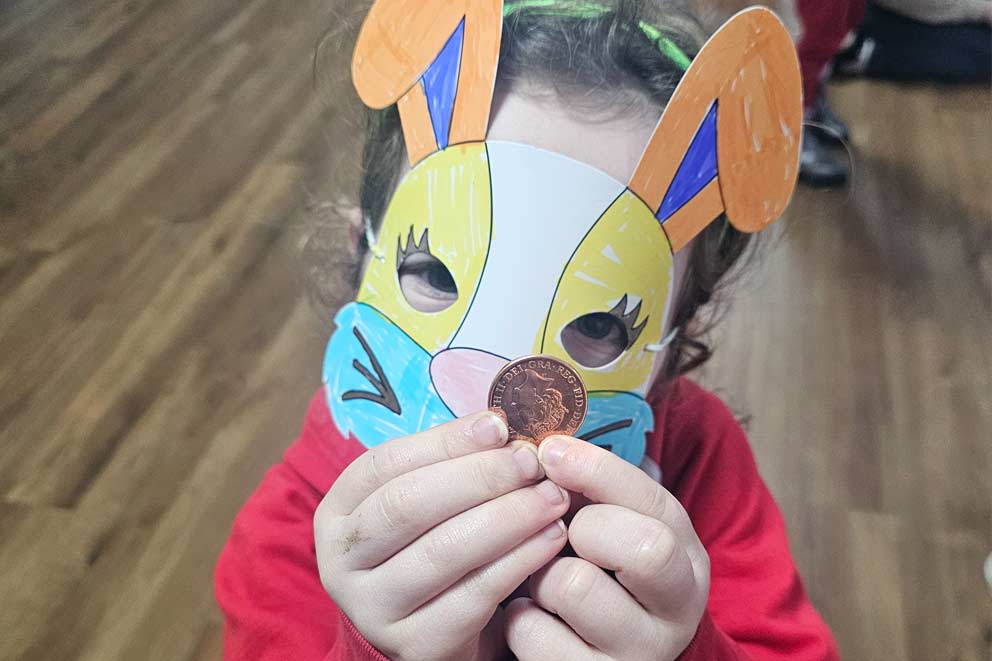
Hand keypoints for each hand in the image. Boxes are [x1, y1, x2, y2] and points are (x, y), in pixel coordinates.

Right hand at [314, 412, 570, 660]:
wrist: (428, 636)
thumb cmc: (431, 549)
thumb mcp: (426, 506)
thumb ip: (452, 467)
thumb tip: (501, 428)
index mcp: (338, 511)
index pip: (387, 463)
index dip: (445, 441)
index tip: (499, 425)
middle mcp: (341, 561)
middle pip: (409, 505)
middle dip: (479, 477)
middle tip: (531, 462)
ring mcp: (372, 608)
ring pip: (442, 551)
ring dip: (507, 517)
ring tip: (552, 497)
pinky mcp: (414, 645)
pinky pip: (473, 596)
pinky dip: (519, 561)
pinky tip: (550, 538)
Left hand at [504, 436, 709, 660]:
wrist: (606, 653)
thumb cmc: (602, 571)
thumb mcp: (617, 526)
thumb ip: (594, 487)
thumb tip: (547, 448)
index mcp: (687, 559)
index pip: (655, 502)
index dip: (598, 468)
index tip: (551, 451)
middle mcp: (675, 612)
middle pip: (643, 548)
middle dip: (587, 529)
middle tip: (568, 535)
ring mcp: (637, 654)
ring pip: (574, 587)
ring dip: (542, 575)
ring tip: (545, 579)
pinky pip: (533, 635)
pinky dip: (520, 618)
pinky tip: (534, 615)